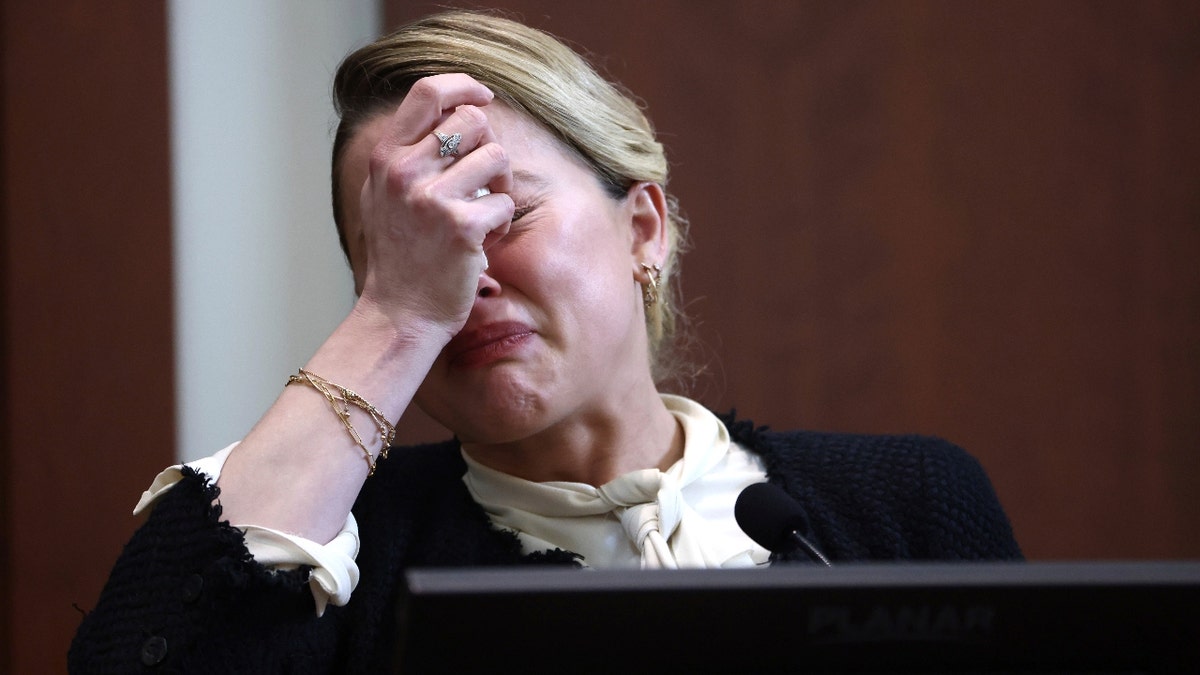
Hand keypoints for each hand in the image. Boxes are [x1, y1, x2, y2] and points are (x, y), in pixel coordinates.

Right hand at [354, 73, 513, 340]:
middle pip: (474, 122)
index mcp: (386, 158)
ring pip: (497, 158)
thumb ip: (408, 151)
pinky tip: (479, 245)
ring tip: (480, 217)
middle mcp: (404, 171)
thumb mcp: (386, 195)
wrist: (399, 314)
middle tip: (481, 184)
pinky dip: (500, 226)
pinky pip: (504, 204)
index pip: (427, 92)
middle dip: (488, 149)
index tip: (483, 96)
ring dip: (499, 188)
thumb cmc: (401, 256)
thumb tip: (453, 106)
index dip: (463, 86)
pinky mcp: (461, 227)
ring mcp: (431, 199)